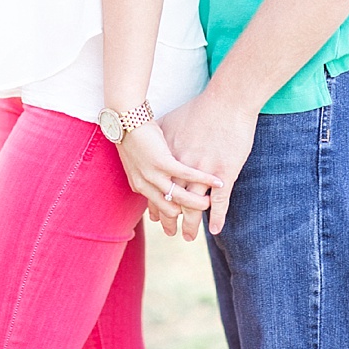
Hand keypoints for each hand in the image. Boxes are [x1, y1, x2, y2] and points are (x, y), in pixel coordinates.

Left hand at [114, 121, 220, 235]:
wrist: (129, 112)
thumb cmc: (137, 125)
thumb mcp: (138, 151)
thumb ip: (146, 163)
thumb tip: (150, 167)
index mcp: (141, 180)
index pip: (156, 203)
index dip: (164, 215)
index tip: (171, 224)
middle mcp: (148, 181)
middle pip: (169, 208)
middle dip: (179, 223)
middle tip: (187, 236)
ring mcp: (159, 173)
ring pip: (183, 198)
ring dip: (198, 209)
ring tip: (208, 215)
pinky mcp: (170, 161)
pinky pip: (192, 178)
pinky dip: (207, 184)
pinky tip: (219, 186)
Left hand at [159, 90, 258, 238]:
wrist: (225, 102)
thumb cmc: (198, 110)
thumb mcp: (170, 124)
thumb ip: (160, 139)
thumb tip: (150, 148)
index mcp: (166, 157)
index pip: (156, 187)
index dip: (155, 204)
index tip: (155, 218)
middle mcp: (179, 167)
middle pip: (171, 200)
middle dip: (170, 220)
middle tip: (170, 233)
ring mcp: (201, 172)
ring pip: (193, 205)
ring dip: (192, 224)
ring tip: (190, 237)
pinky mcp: (222, 173)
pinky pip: (219, 201)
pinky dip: (217, 217)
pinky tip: (215, 230)